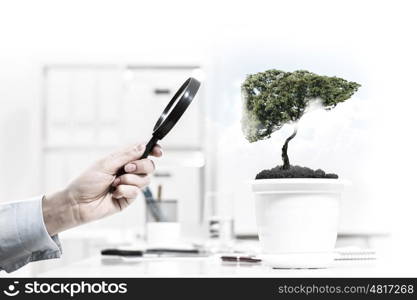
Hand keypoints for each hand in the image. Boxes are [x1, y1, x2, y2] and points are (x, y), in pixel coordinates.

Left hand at [42, 143, 161, 234]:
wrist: (77, 203)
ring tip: (115, 184)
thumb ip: (126, 155)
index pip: (142, 152)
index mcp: (122, 160)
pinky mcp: (128, 198)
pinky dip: (125, 191)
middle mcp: (127, 171)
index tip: (158, 152)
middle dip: (140, 166)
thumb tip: (143, 146)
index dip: (153, 151)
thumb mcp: (105, 164)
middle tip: (126, 169)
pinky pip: (136, 192)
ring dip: (129, 180)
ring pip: (145, 180)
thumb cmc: (86, 182)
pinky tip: (114, 193)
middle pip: (149, 166)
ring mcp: (129, 185)